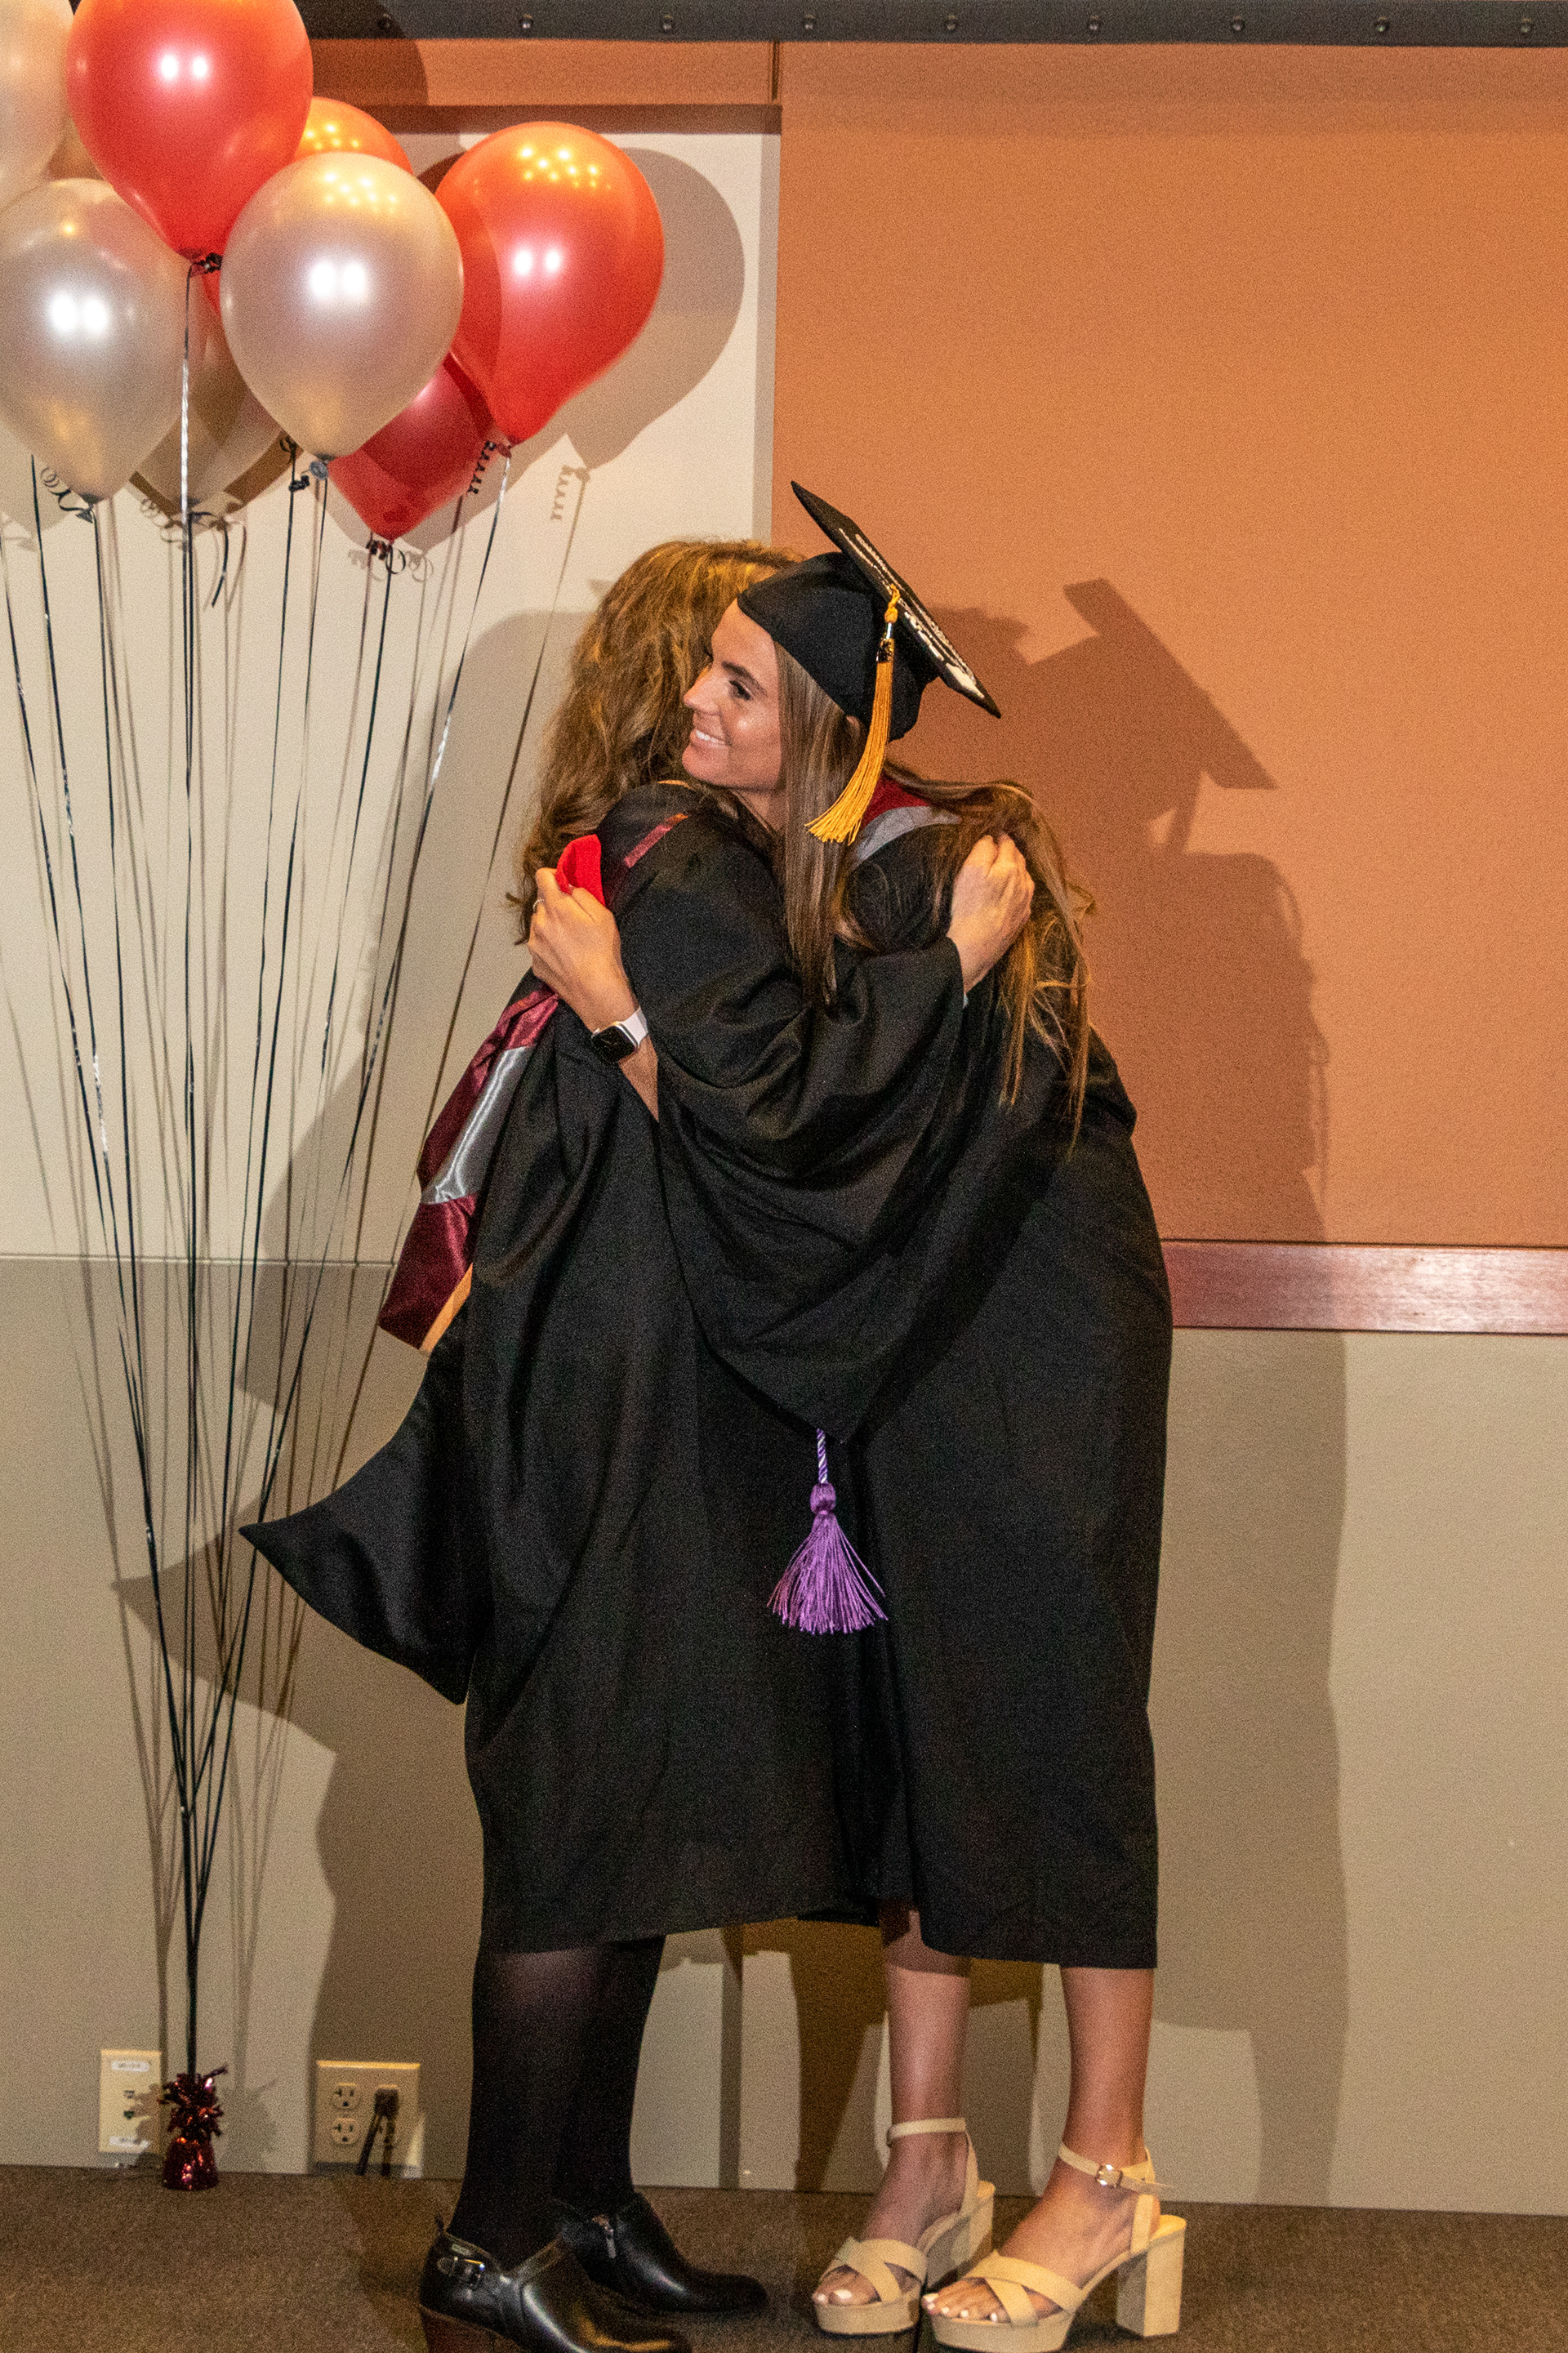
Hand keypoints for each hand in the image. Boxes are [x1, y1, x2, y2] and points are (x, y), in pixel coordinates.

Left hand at [527, 867, 637, 1031]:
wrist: (595, 991)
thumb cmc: (602, 952)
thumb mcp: (603, 915)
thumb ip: (582, 895)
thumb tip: (570, 888)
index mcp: (555, 907)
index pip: (542, 876)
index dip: (552, 875)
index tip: (563, 882)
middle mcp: (538, 923)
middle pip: (541, 903)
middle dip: (554, 905)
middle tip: (574, 917)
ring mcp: (534, 945)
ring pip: (538, 925)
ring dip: (549, 926)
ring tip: (570, 941)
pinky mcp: (535, 963)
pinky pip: (539, 946)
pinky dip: (548, 946)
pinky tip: (566, 956)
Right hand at [946, 835, 1034, 991]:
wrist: (974, 948)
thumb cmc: (968, 909)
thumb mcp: (969, 871)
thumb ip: (983, 849)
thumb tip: (992, 839)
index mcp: (1010, 867)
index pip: (1008, 843)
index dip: (999, 836)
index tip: (993, 834)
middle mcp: (1023, 883)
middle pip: (1019, 858)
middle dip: (1010, 850)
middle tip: (998, 847)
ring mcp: (1025, 902)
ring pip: (1025, 877)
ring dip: (1017, 868)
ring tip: (1005, 867)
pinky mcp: (1022, 919)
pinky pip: (1024, 897)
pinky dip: (1018, 888)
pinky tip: (1010, 892)